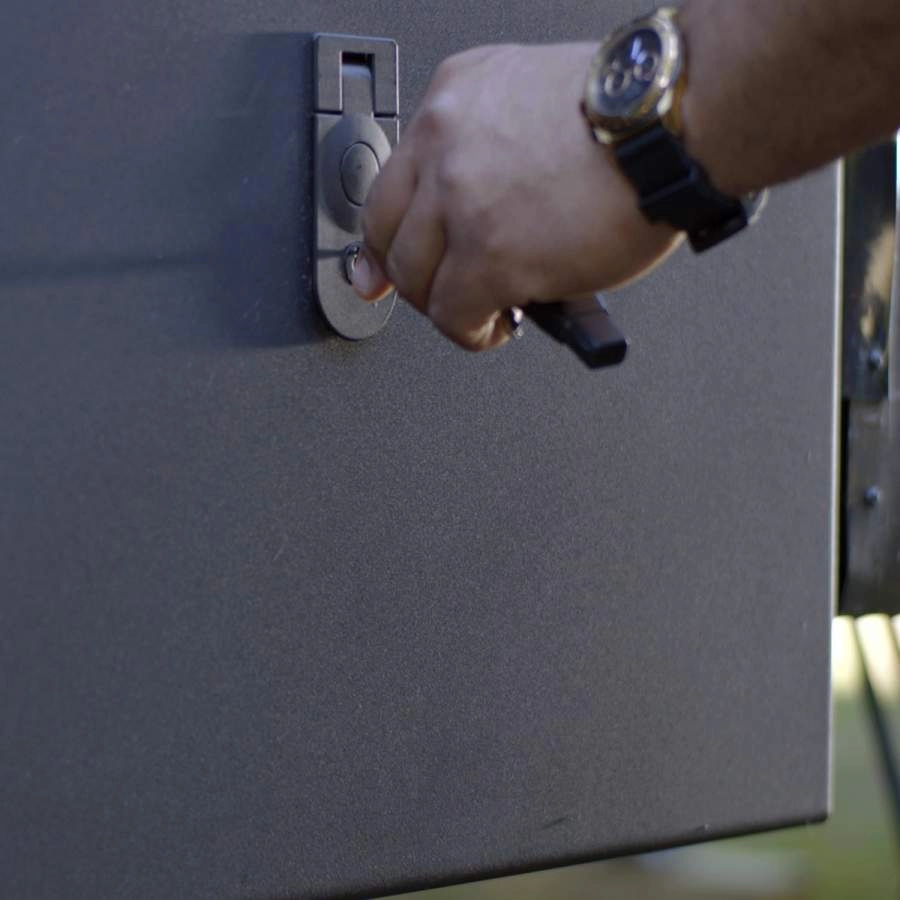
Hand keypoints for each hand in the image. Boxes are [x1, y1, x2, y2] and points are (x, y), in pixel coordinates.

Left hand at [351, 43, 681, 350]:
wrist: (674, 121)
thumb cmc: (630, 114)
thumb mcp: (534, 100)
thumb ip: (490, 146)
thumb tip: (475, 205)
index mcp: (455, 97)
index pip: (393, 179)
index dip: (388, 235)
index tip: (381, 264)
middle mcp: (445, 142)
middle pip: (388, 231)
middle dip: (412, 276)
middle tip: (440, 294)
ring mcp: (462, 199)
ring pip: (415, 277)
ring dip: (445, 306)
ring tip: (482, 310)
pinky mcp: (490, 254)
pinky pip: (453, 315)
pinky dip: (472, 333)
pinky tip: (498, 327)